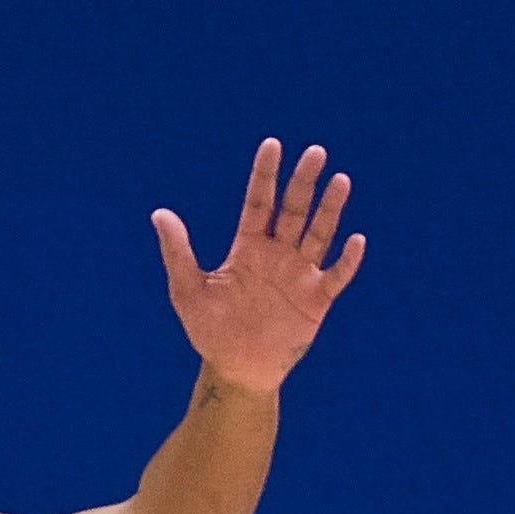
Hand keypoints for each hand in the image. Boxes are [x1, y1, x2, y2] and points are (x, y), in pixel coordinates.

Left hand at [154, 139, 364, 393]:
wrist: (235, 368)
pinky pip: (336, 275)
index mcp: (248, 248)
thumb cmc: (210, 330)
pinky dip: (347, 260)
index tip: (271, 145)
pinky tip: (355, 240)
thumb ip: (177, 251)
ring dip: (330, 209)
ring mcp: (300, 274)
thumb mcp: (187, 290)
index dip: (265, 175)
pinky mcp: (317, 299)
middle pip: (293, 210)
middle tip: (314, 152)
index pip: (258, 202)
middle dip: (303, 183)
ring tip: (340, 180)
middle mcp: (277, 254)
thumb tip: (159, 213)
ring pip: (319, 234)